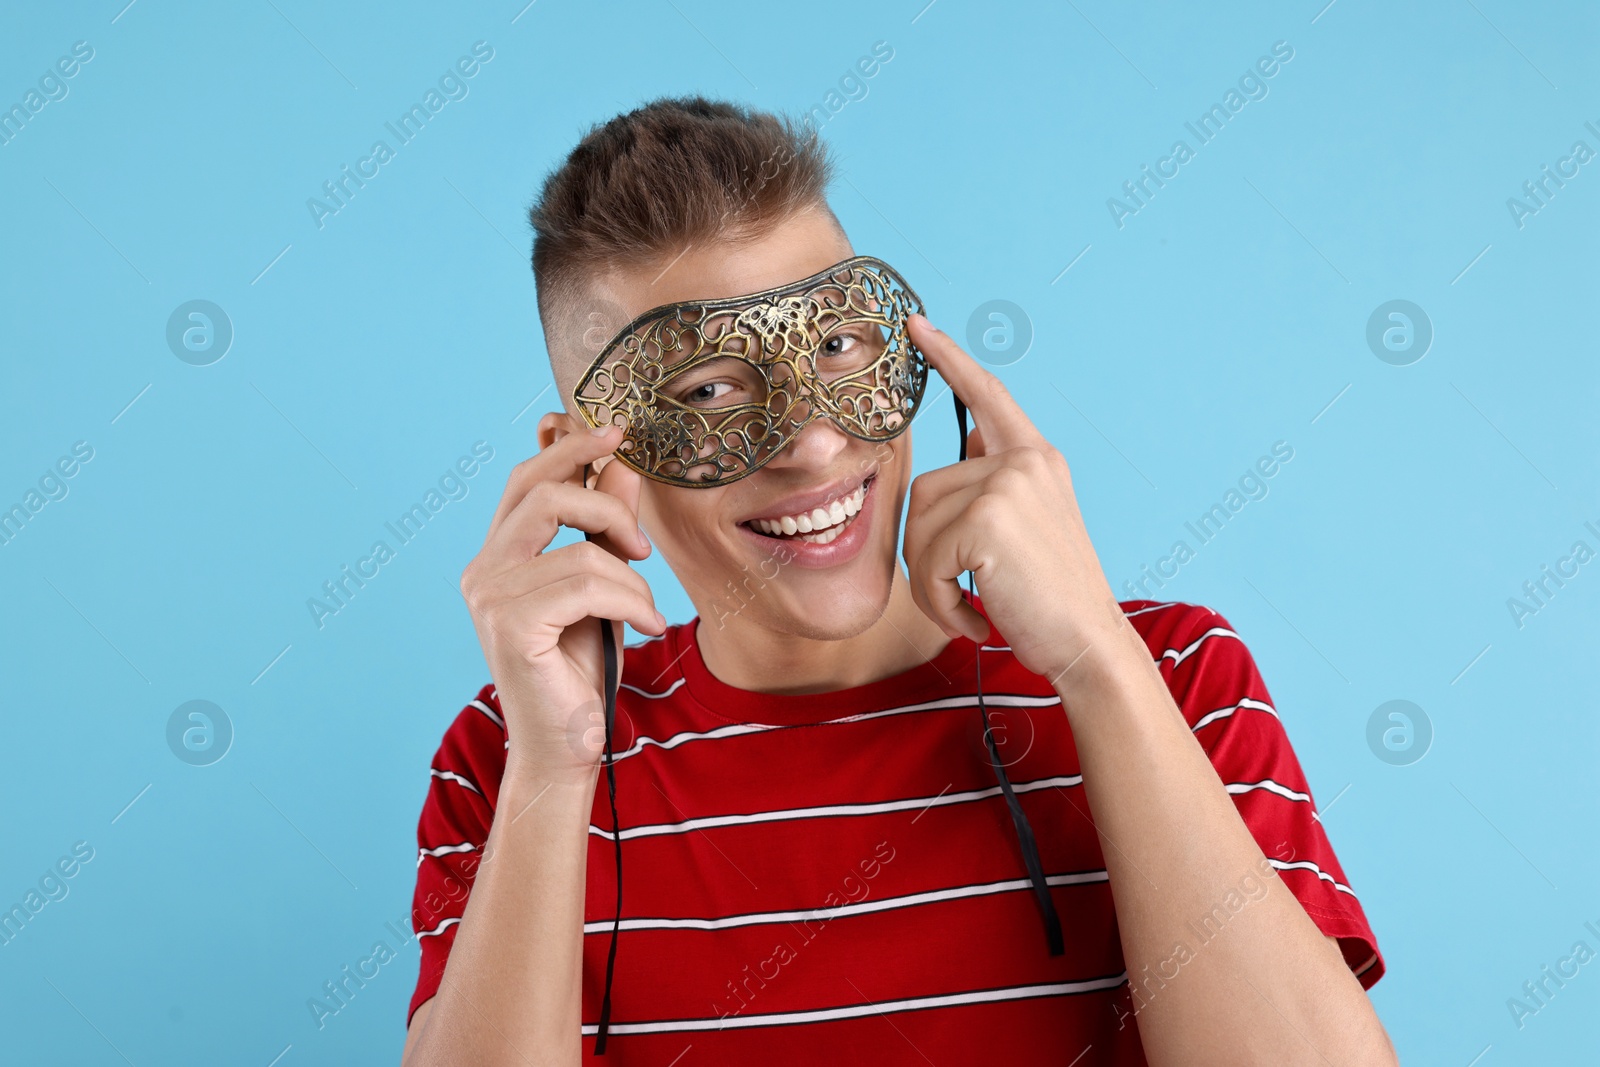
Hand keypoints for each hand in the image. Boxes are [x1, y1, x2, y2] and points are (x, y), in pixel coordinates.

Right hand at [458, 423, 664, 785]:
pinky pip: (586, 582)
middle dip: (606, 502)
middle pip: (544, 491)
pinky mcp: (510, 623)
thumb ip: (606, 528)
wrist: (567, 744)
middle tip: (642, 544)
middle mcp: (483, 569)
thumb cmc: (580, 671)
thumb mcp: (604, 587)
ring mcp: (490, 595)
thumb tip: (623, 464)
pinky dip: (630, 601)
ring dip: (630, 578)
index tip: (617, 432)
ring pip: (579, 545)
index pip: (528, 479)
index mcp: (498, 556)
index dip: (570, 448)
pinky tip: (645, 626)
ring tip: (646, 611)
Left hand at [902, 314, 1133, 687]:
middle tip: (961, 593)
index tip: (916, 326)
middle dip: (928, 551)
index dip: (950, 359)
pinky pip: (927, 560)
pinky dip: (938, 602)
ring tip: (971, 606)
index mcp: (1037, 458)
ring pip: (919, 526)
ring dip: (932, 580)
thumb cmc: (1050, 600)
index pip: (987, 396)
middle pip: (925, 489)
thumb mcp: (1027, 529)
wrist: (1089, 645)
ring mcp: (1008, 486)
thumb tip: (950, 463)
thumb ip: (994, 487)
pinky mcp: (988, 521)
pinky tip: (975, 619)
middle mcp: (1026, 462)